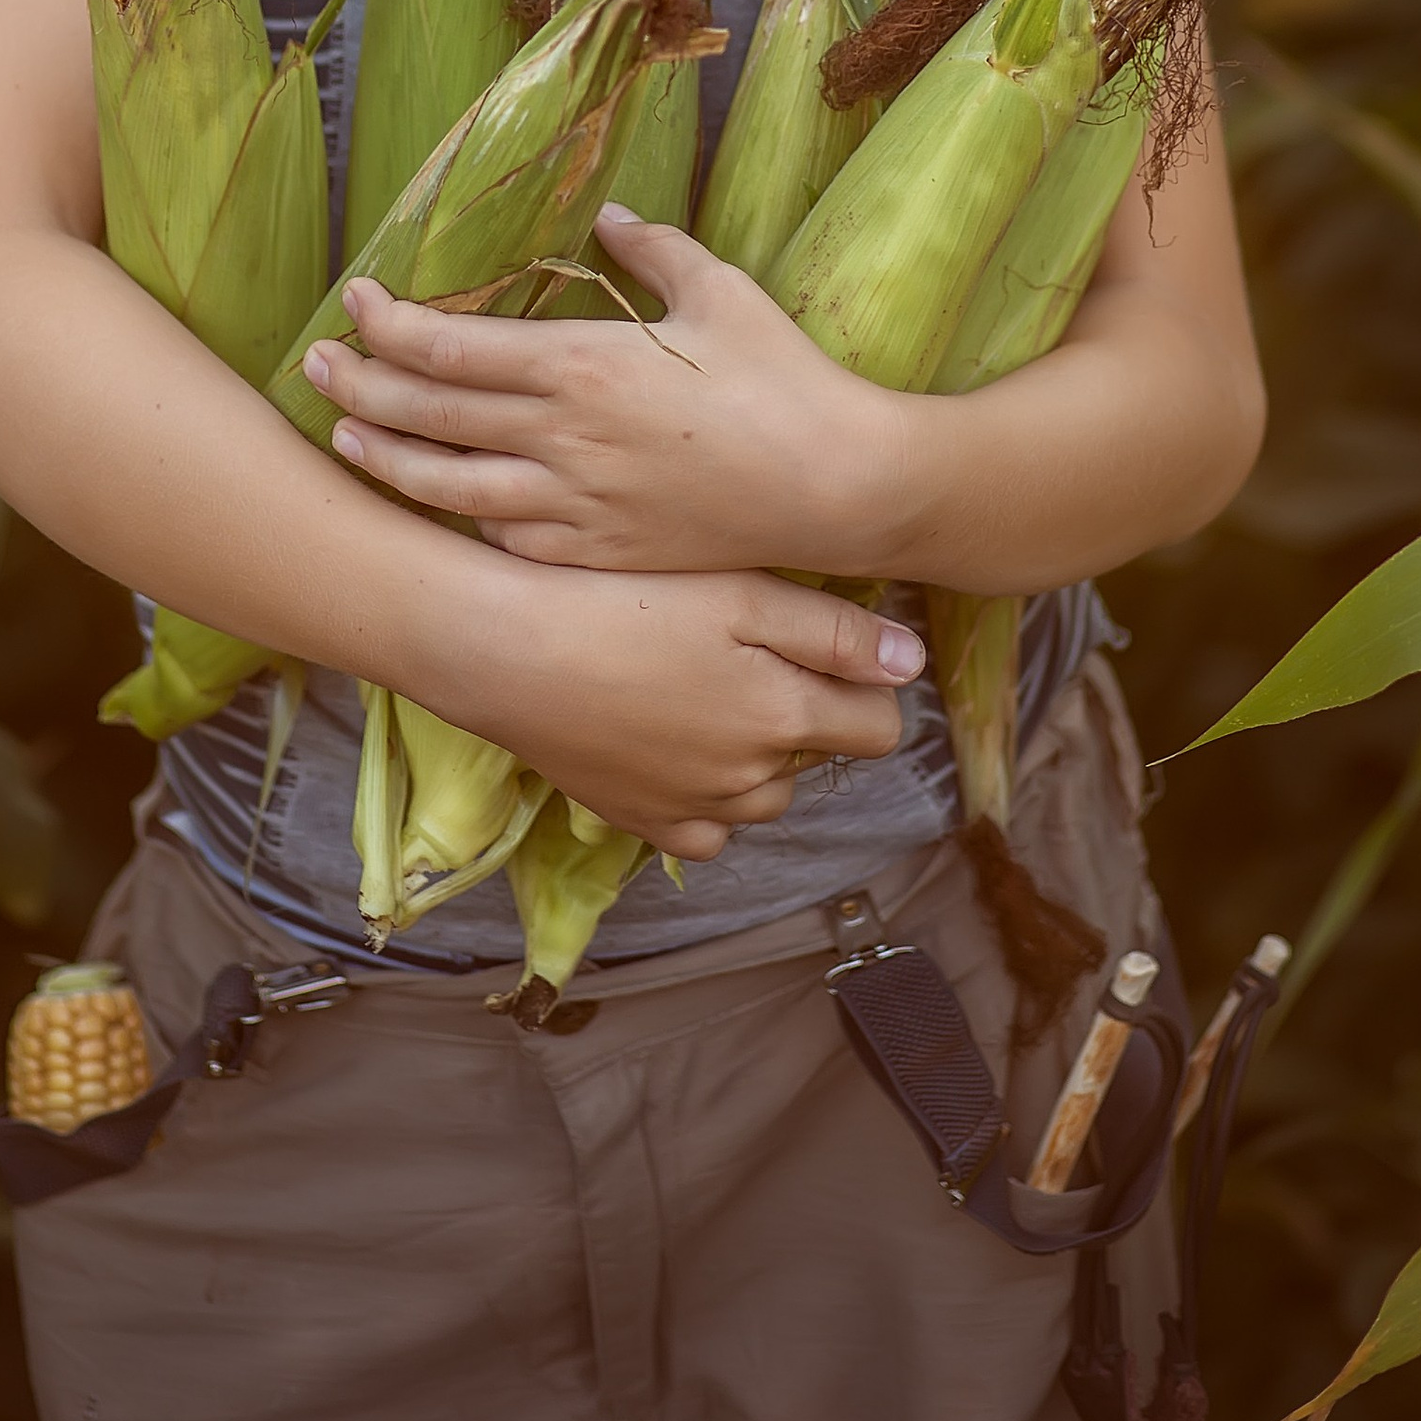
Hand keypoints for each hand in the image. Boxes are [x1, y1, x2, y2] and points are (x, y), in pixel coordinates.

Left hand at [302, 206, 923, 574]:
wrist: (836, 487)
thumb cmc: (784, 378)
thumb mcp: (719, 291)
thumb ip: (653, 248)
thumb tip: (608, 216)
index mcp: (582, 366)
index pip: (451, 348)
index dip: (388, 327)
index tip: (355, 302)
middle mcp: (561, 439)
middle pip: (430, 416)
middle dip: (360, 388)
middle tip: (313, 367)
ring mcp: (574, 507)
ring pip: (450, 488)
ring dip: (388, 461)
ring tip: (345, 440)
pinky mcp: (598, 555)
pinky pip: (508, 542)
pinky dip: (464, 521)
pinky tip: (442, 505)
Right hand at [426, 562, 924, 855]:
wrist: (507, 647)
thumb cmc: (624, 598)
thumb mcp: (738, 591)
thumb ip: (835, 632)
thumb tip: (912, 667)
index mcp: (783, 715)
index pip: (877, 728)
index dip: (864, 684)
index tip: (829, 647)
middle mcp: (750, 780)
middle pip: (813, 758)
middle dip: (799, 713)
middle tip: (742, 652)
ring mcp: (695, 810)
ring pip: (761, 794)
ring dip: (753, 754)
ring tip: (700, 687)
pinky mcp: (642, 824)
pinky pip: (705, 829)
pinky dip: (705, 794)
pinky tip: (673, 738)